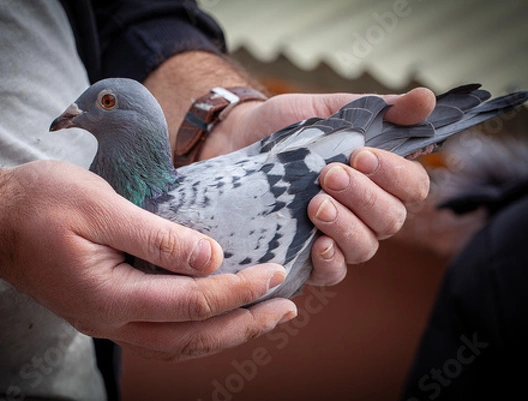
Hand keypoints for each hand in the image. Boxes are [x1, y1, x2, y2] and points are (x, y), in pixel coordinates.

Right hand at [0, 160, 295, 360]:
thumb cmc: (40, 204)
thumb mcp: (99, 206)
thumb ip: (155, 237)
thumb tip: (210, 258)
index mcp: (109, 296)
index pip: (192, 304)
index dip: (238, 290)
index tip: (275, 273)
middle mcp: (110, 320)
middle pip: (192, 337)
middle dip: (244, 324)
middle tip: (286, 308)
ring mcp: (108, 320)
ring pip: (179, 343)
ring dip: (225, 331)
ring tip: (264, 315)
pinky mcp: (108, 310)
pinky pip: (162, 331)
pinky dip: (198, 326)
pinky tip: (218, 311)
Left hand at [203, 88, 434, 285]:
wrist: (233, 140)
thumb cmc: (284, 127)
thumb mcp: (329, 111)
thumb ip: (378, 109)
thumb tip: (427, 98)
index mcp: (376, 178)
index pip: (411, 187)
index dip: (395, 176)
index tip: (362, 155)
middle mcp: (363, 212)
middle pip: (390, 220)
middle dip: (364, 198)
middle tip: (330, 175)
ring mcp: (336, 237)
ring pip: (364, 248)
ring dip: (346, 226)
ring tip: (316, 204)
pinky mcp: (304, 257)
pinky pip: (331, 273)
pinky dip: (329, 260)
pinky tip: (317, 243)